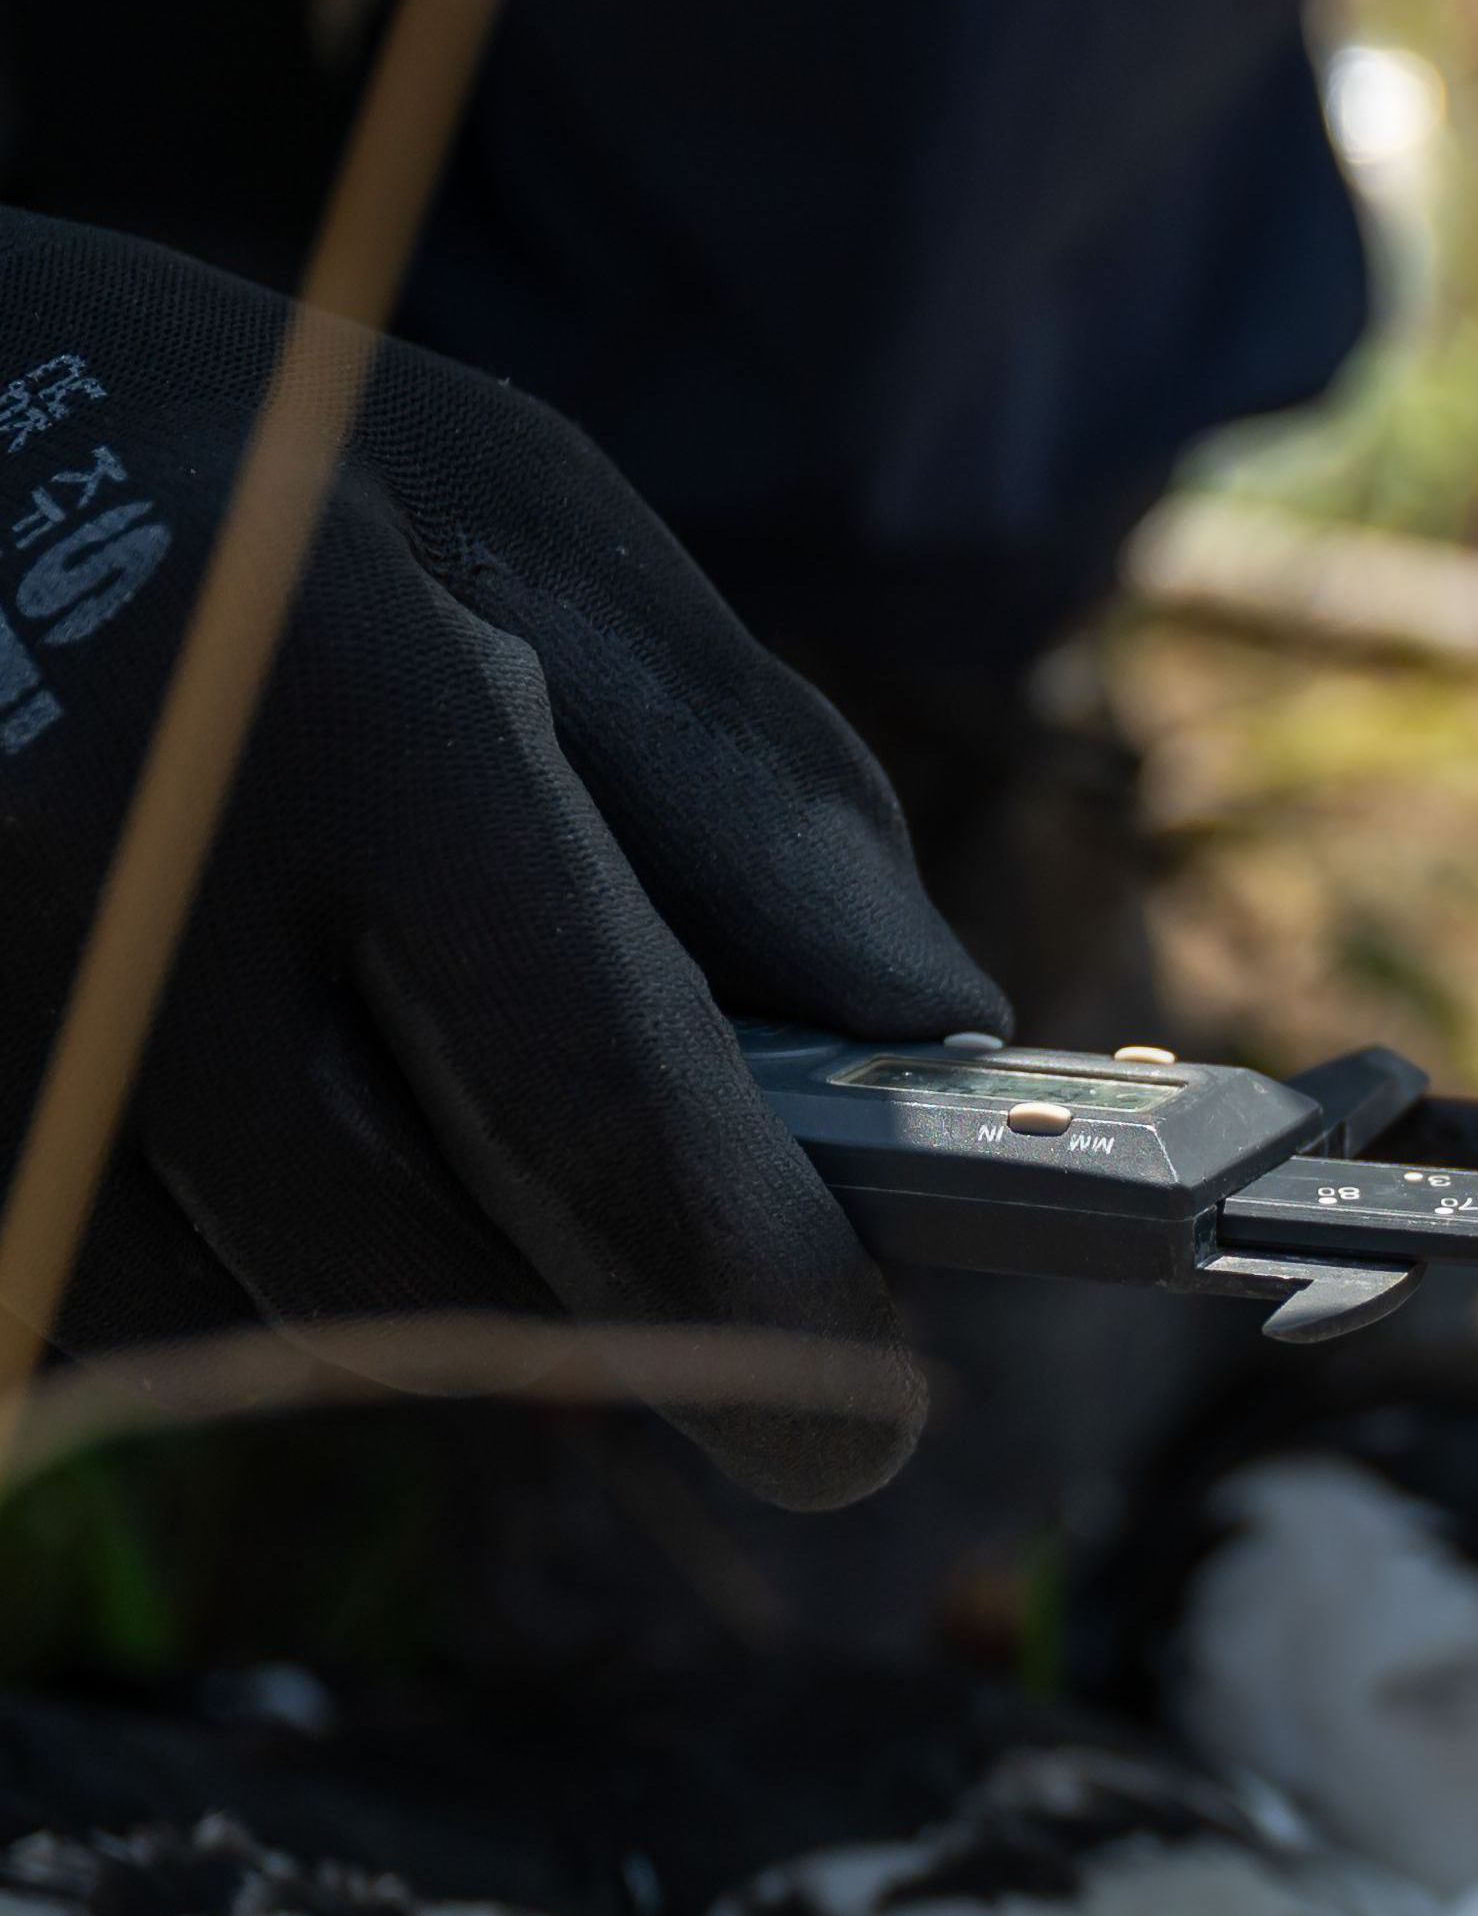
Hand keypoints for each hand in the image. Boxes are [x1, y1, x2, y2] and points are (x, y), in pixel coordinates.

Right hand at [0, 211, 1005, 1507]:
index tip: (864, 1430)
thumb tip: (944, 1044)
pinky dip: (230, 1263)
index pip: (599, 1100)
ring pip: (245, 1315)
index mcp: (338, 694)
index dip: (756, 1296)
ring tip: (454, 1139)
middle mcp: (114, 857)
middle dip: (598, 1332)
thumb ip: (760, 802)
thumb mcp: (544, 550)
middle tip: (718, 1327)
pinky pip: (95, 1295)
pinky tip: (271, 1122)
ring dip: (401, 1290)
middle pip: (413, 1266)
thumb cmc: (276, 485)